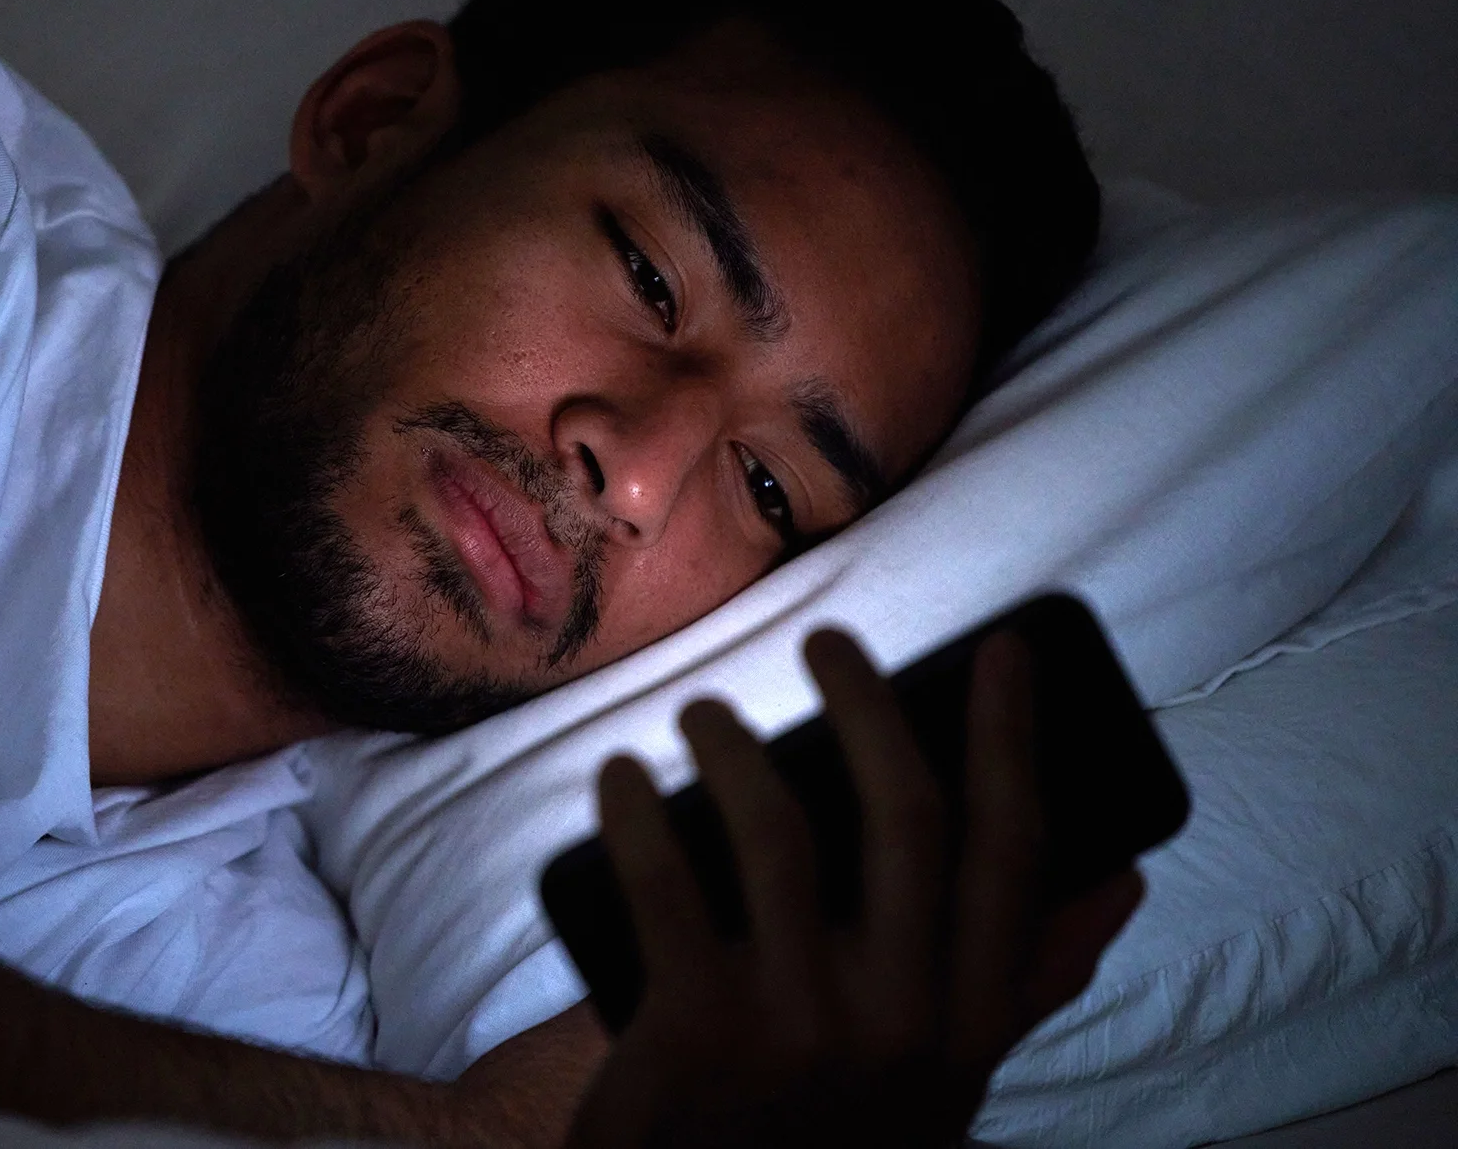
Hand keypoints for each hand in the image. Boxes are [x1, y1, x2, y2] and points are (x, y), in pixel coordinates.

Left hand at [565, 629, 1145, 1148]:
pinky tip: (621, 777)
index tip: (1000, 650)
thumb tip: (1123, 880)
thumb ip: (1028, 982)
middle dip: (868, 705)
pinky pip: (662, 881)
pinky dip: (634, 813)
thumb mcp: (951, 1080)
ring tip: (705, 713)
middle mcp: (902, 1018)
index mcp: (971, 1022)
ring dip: (736, 748)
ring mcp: (797, 1022)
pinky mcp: (693, 1028)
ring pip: (777, 829)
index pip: (1014, 852)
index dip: (1011, 740)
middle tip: (826, 643)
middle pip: (905, 814)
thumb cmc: (836, 1129)